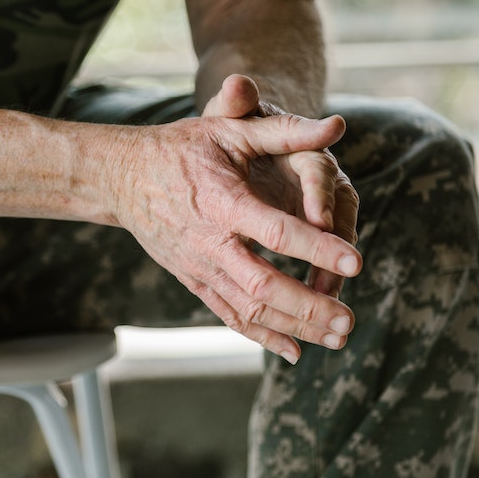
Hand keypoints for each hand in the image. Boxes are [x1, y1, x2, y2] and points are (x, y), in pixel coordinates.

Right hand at [106, 89, 361, 363]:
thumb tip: (337, 126)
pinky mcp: (194, 281)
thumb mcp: (230, 130)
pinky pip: (229, 316)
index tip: (356, 262)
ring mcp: (200, 267)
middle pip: (263, 286)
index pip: (275, 231)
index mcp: (224, 202)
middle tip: (350, 321)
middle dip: (309, 307)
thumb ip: (284, 130)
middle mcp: (210, 242)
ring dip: (295, 327)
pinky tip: (295, 351)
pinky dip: (263, 337)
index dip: (316, 248)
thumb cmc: (182, 148)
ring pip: (249, 309)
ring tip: (338, 337)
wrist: (122, 177)